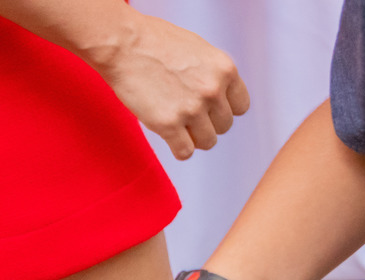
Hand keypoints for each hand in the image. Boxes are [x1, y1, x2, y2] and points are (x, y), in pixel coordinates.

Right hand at [94, 14, 249, 159]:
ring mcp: (191, 109)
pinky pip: (185, 152)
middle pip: (224, 126)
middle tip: (186, 114)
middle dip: (207, 123)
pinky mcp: (168, 124)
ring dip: (194, 138)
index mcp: (225, 70)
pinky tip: (169, 136)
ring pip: (207, 142)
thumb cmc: (155, 42)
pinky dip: (178, 148)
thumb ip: (213, 74)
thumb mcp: (199, 51)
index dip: (222, 109)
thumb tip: (220, 98)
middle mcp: (212, 90)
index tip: (208, 108)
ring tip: (178, 125)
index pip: (240, 107)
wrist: (124, 44)